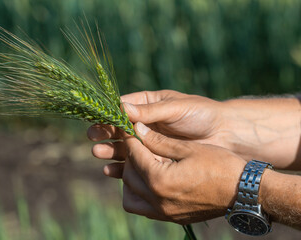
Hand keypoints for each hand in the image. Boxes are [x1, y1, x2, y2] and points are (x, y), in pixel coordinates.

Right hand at [88, 90, 231, 165]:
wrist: (225, 135)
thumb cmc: (201, 115)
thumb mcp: (175, 108)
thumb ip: (149, 111)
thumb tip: (120, 108)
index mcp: (148, 105)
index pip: (122, 109)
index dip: (108, 115)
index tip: (96, 121)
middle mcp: (145, 124)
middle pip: (119, 129)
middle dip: (105, 134)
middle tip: (93, 139)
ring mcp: (149, 142)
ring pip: (124, 147)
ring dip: (110, 151)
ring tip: (99, 154)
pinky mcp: (156, 159)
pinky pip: (135, 163)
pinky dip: (122, 167)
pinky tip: (111, 170)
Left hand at [120, 122, 246, 223]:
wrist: (245, 193)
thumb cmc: (220, 166)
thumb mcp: (189, 148)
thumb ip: (159, 141)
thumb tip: (138, 129)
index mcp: (160, 180)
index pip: (134, 155)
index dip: (130, 138)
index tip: (128, 128)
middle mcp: (158, 200)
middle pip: (129, 175)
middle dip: (130, 157)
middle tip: (138, 143)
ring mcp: (164, 212)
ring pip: (130, 196)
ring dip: (131, 178)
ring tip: (142, 164)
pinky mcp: (171, 218)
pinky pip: (143, 208)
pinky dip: (140, 194)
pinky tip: (150, 180)